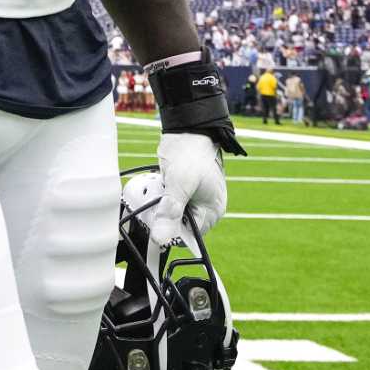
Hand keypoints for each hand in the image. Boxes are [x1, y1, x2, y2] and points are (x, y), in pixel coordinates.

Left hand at [152, 131, 228, 248]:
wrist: (188, 128)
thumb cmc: (189, 153)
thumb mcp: (178, 184)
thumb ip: (170, 213)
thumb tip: (161, 240)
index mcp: (212, 211)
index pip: (187, 236)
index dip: (170, 230)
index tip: (157, 215)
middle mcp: (207, 208)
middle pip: (179, 225)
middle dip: (164, 213)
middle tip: (160, 194)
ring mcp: (197, 199)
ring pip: (172, 212)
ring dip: (161, 202)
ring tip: (162, 184)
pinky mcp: (187, 190)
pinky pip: (171, 200)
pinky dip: (162, 194)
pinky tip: (162, 182)